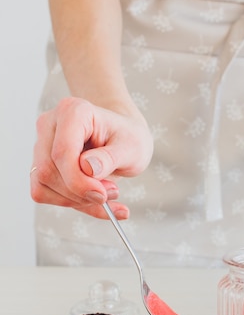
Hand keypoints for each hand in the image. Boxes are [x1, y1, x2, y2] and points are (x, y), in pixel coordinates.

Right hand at [30, 97, 153, 218]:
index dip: (78, 180)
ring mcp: (42, 145)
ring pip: (43, 184)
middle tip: (110, 193)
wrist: (123, 138)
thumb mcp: (132, 148)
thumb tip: (87, 168)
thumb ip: (110, 158)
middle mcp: (51, 125)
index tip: (101, 195)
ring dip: (77, 199)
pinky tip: (94, 202)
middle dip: (80, 192)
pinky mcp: (40, 164)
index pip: (62, 152)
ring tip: (106, 192)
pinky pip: (44, 192)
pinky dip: (72, 203)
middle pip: (48, 171)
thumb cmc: (128, 138)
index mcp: (73, 112)